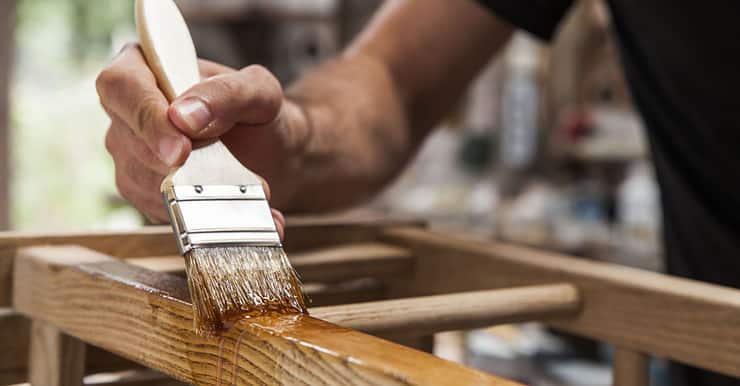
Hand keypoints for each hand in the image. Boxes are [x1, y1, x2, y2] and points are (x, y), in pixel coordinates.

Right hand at [97, 44, 304, 237]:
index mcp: (144, 67)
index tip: (181, 150)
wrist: (269, 154)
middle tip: (232, 175)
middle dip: (182, 164)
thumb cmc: (258, 114)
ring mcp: (129, 154)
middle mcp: (126, 112)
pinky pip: (162, 209)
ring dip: (198, 193)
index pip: (122, 87)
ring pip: (144, 181)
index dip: (147, 119)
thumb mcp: (258, 92)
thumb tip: (184, 117)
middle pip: (131, 141)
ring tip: (248, 191)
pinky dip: (204, 214)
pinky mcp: (141, 191)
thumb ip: (227, 93)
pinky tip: (241, 210)